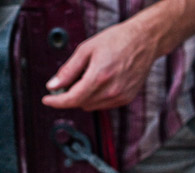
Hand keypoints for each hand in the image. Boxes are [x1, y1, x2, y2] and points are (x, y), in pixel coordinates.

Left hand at [41, 20, 157, 110]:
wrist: (143, 42)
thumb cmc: (116, 41)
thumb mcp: (86, 50)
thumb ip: (68, 70)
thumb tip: (53, 85)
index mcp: (99, 77)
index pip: (73, 99)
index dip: (57, 102)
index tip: (47, 99)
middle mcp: (111, 91)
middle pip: (82, 103)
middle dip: (71, 95)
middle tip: (70, 80)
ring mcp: (121, 97)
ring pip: (93, 106)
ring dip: (84, 97)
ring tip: (89, 77)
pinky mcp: (127, 98)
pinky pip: (105, 104)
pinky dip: (97, 97)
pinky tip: (101, 82)